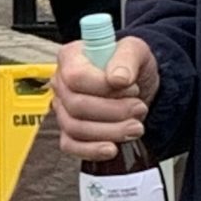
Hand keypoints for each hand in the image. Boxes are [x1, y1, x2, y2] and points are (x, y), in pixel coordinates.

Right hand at [53, 32, 158, 160]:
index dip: (104, 86)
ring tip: (135, 126)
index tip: (129, 85)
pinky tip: (112, 148)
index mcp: (71, 58)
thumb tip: (117, 78)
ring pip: (75, 128)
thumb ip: (127, 57)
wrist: (137, 86)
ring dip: (111, 131)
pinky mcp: (69, 131)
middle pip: (76, 105)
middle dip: (114, 111)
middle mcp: (61, 83)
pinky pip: (70, 146)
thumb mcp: (136, 50)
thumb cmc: (130, 66)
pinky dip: (92, 150)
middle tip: (139, 108)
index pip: (76, 77)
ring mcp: (63, 109)